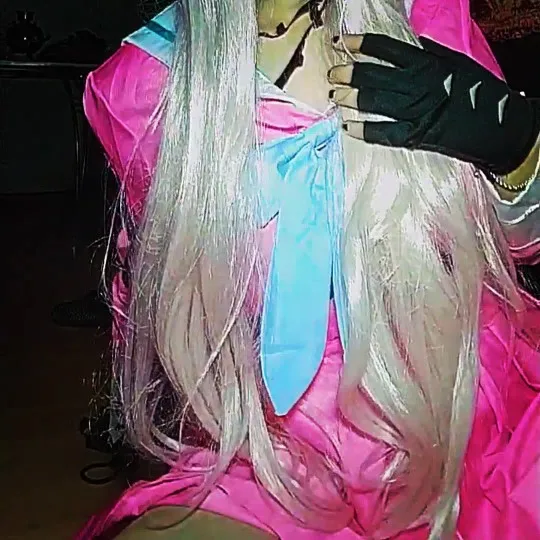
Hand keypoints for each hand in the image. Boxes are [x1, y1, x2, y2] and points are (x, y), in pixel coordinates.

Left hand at [327, 33, 539, 175]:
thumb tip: (407, 46)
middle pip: (376, 76)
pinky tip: (347, 127)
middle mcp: (419, 85)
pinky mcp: (417, 136)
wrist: (501, 128)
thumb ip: (430, 54)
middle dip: (350, 73)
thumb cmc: (480, 93)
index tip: (343, 43)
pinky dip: (364, 130)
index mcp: (428, 64)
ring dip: (351, 99)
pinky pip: (384, 134)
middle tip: (333, 73)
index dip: (362, 46)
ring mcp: (417, 112)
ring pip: (376, 103)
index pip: (387, 50)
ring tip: (335, 95)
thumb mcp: (456, 64)